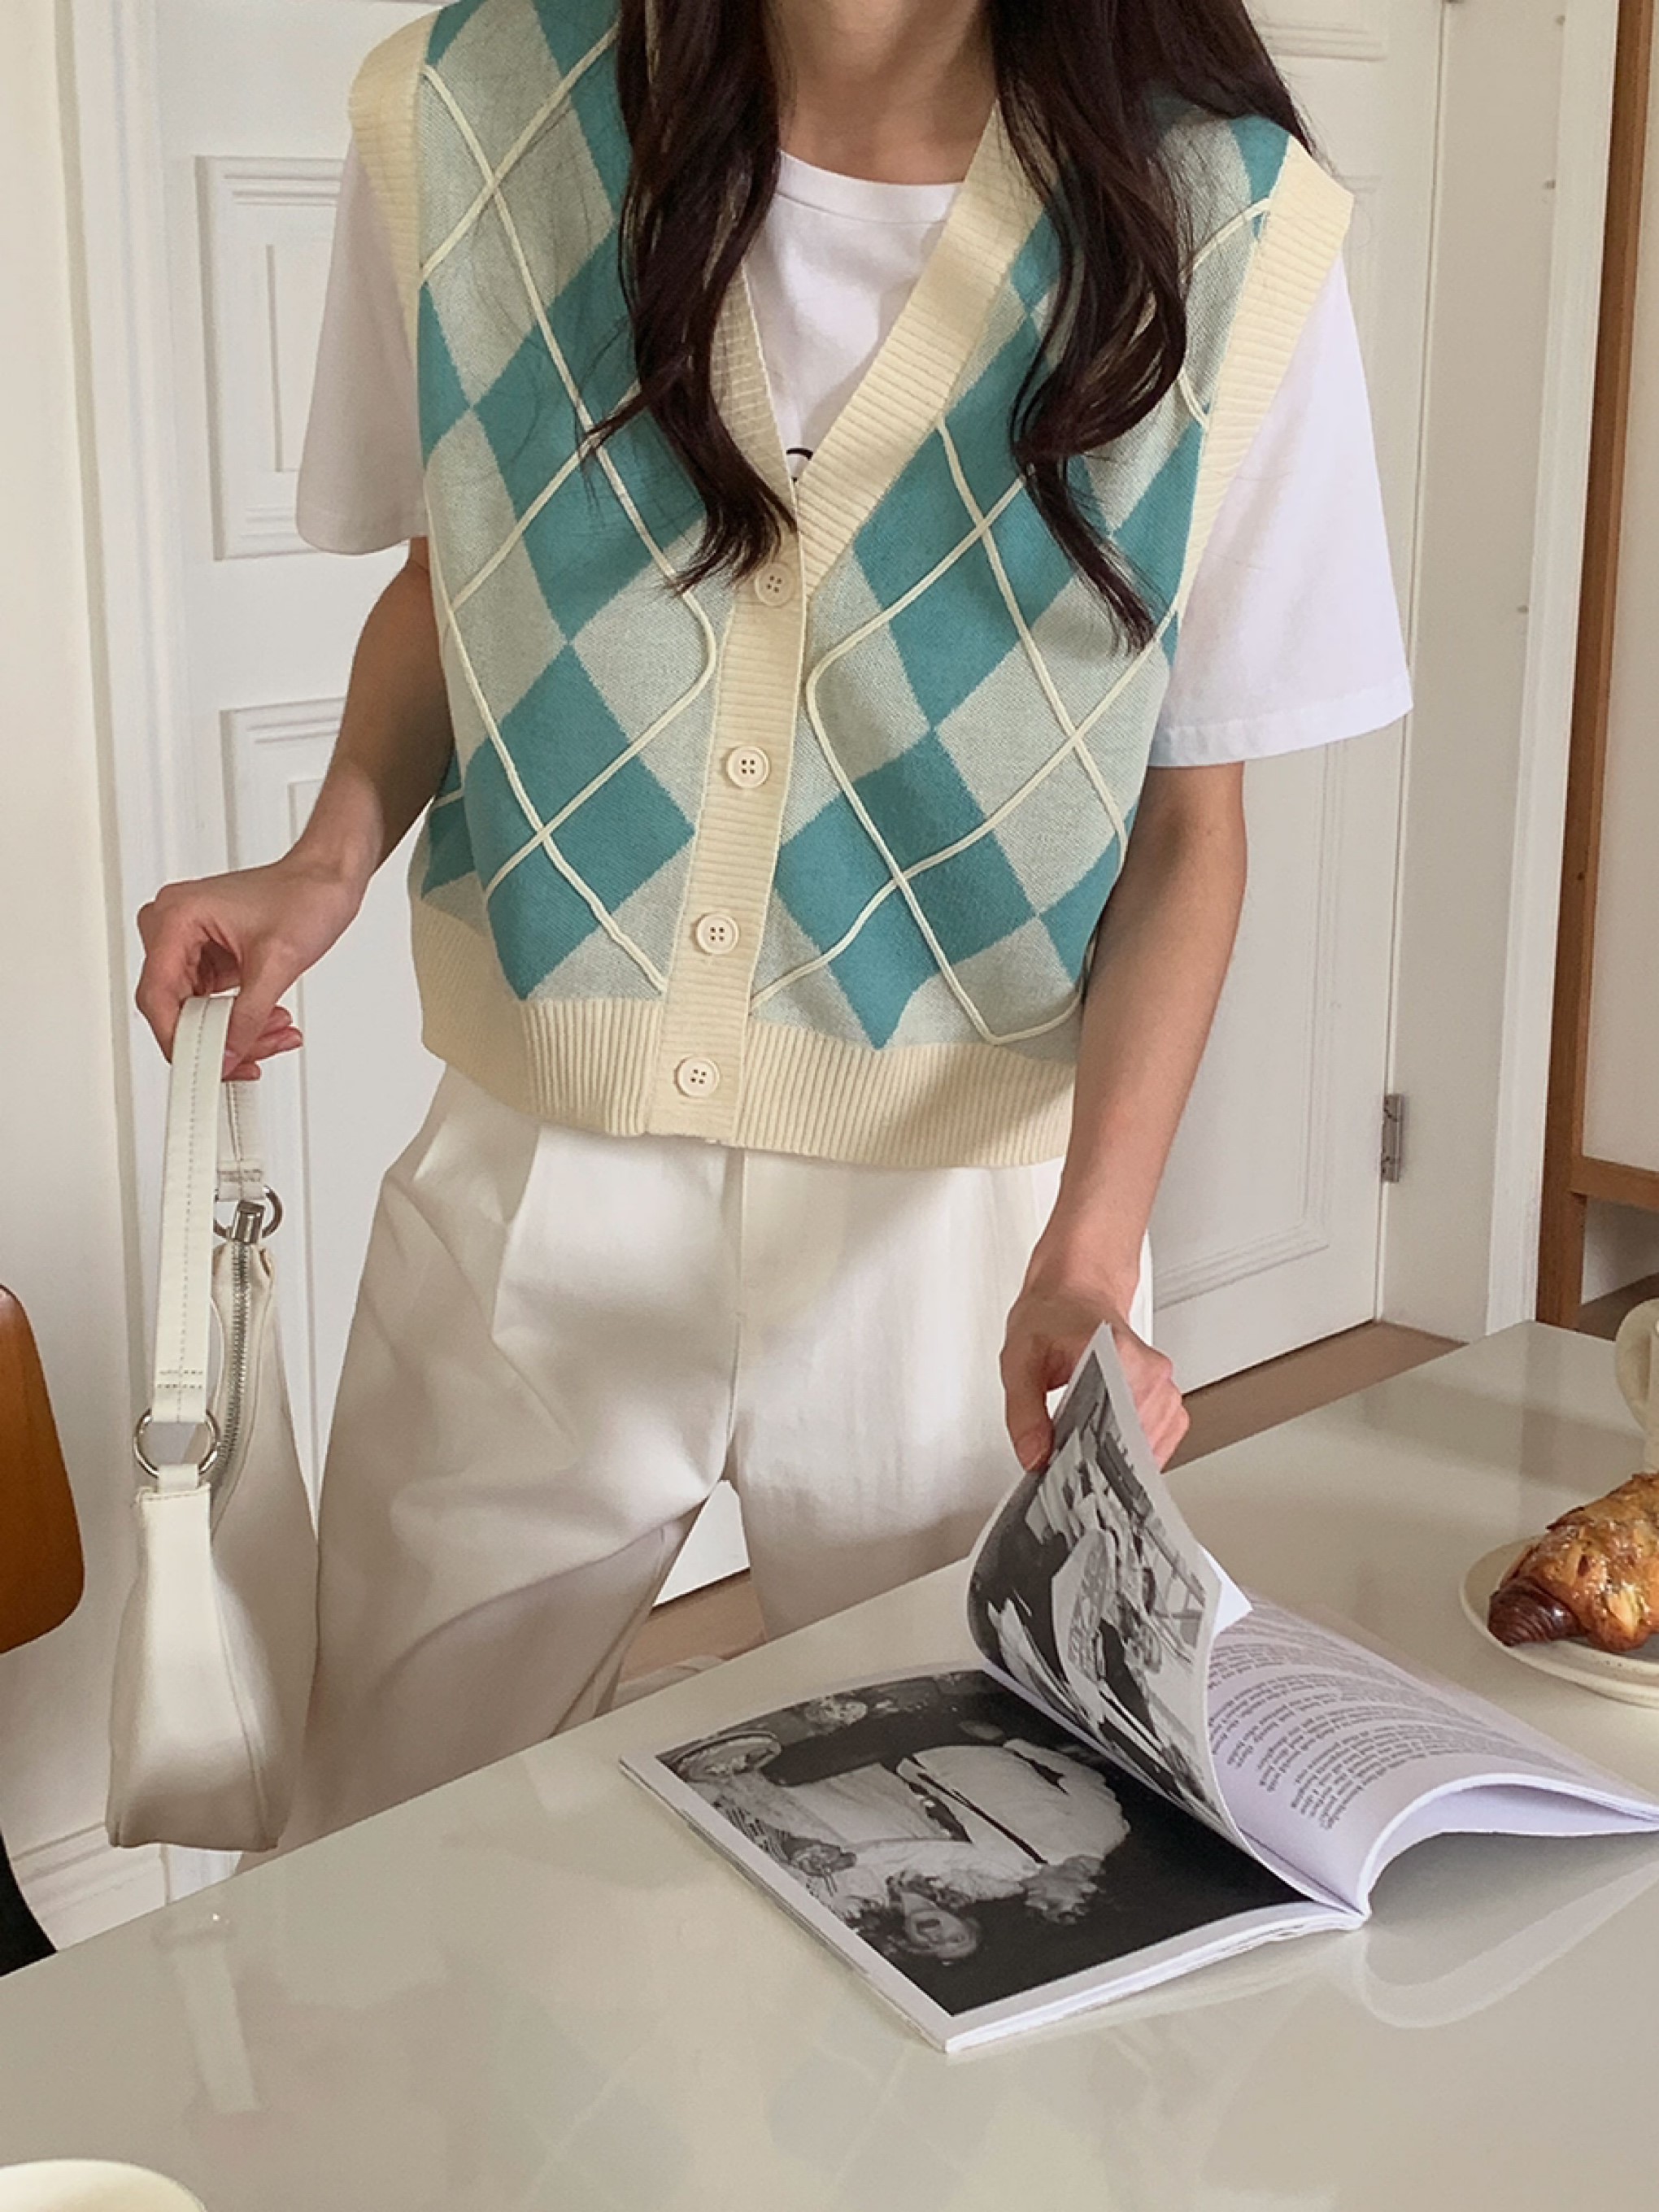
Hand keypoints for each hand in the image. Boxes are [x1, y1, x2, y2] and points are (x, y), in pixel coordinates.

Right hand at [135, 855, 363, 1077]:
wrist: (327, 878)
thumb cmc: (305, 894)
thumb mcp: (277, 964)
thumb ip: (248, 1016)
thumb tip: (227, 1054)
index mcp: (177, 917)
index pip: (157, 995)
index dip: (178, 1038)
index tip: (203, 1065)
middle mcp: (173, 927)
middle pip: (174, 1008)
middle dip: (217, 1037)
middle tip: (249, 1057)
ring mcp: (189, 943)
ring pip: (195, 1010)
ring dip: (234, 1030)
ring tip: (275, 1032)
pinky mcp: (207, 955)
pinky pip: (211, 1001)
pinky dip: (239, 1017)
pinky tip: (268, 1021)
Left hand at [1000, 1279, 1187, 1472]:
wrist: (1077, 1291)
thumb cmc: (1053, 1317)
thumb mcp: (1020, 1359)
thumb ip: (1024, 1412)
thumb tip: (1034, 1455)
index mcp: (1116, 1353)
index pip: (1113, 1424)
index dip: (1088, 1457)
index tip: (1067, 1471)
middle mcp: (1149, 1369)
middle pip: (1133, 1441)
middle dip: (1099, 1464)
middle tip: (1067, 1470)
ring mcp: (1164, 1383)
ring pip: (1150, 1446)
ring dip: (1119, 1461)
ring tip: (1086, 1459)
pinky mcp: (1168, 1397)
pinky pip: (1163, 1440)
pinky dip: (1136, 1453)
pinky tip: (1110, 1450)